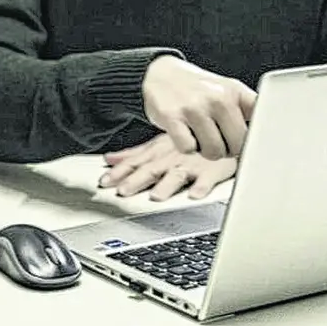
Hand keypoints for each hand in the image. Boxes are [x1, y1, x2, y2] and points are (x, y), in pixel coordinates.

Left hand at [100, 134, 237, 200]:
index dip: (120, 172)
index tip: (104, 182)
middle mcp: (173, 157)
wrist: (222, 128)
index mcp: (159, 151)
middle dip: (137, 181)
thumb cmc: (190, 139)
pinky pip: (209, 178)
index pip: (136, 162)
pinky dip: (202, 186)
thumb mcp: (160, 143)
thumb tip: (109, 159)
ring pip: (178, 174)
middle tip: (123, 192)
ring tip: (156, 197)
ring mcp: (193, 163)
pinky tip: (196, 195)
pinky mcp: (214, 169)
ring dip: (167, 185)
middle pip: (152, 170)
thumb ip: (135, 154)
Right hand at [141, 55, 256, 159]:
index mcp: (235, 92)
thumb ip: (248, 109)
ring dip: (207, 151)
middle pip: (237, 145)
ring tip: (201, 137)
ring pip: (214, 152)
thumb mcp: (227, 90)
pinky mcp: (172, 117)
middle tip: (219, 140)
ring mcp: (194, 107)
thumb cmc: (198, 89)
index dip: (261, 138)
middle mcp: (217, 98)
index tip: (257, 146)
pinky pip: (188, 149)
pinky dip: (187, 147)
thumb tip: (266, 139)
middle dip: (229, 150)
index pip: (261, 120)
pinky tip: (185, 134)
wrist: (160, 74)